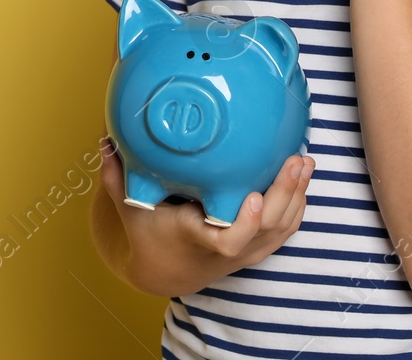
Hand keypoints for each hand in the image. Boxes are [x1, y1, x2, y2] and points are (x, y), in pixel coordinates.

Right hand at [98, 136, 314, 293]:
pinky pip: (284, 229)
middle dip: (284, 194)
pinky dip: (296, 205)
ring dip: (297, 195)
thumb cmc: (148, 234)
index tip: (254, 197)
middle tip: (295, 159)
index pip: (228, 241)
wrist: (165, 271)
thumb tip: (106, 139)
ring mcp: (246, 251)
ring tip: (304, 160)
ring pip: (281, 228)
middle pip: (266, 228)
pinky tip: (301, 176)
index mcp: (199, 238)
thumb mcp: (129, 207)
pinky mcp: (256, 247)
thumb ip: (117, 175)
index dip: (246, 223)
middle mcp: (227, 248)